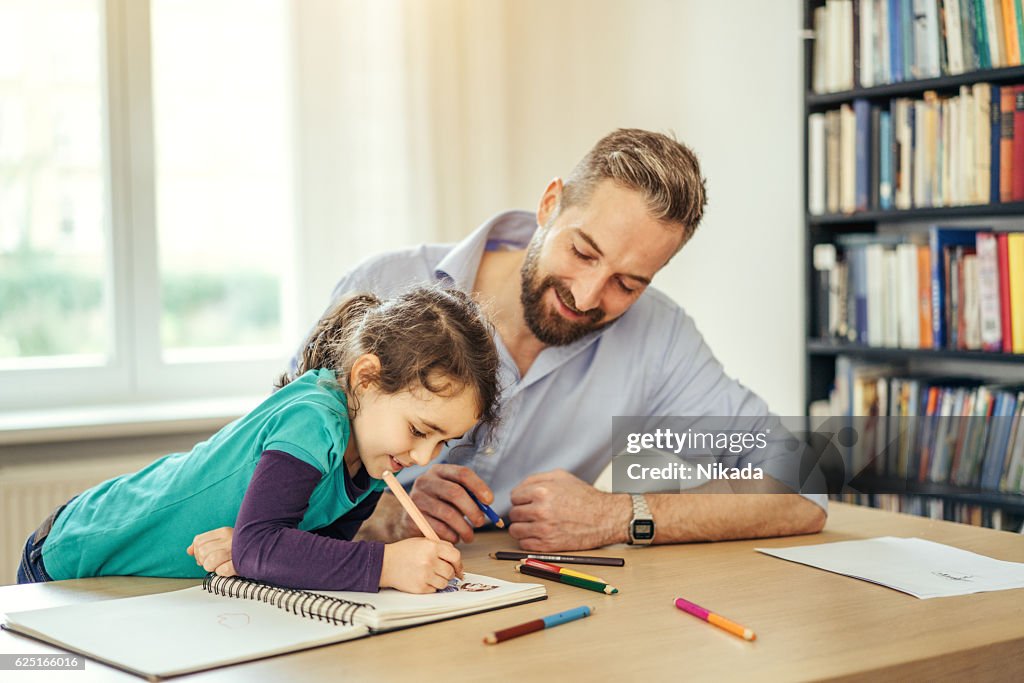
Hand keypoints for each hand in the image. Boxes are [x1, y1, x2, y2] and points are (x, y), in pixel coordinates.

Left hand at [186, 527, 237, 576]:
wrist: (266, 550)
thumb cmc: (242, 547)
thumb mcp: (223, 540)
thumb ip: (204, 544)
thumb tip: (188, 551)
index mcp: (224, 532)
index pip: (198, 541)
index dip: (197, 552)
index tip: (204, 556)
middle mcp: (229, 539)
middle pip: (201, 553)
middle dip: (204, 561)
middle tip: (215, 562)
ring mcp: (235, 551)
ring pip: (209, 562)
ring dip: (213, 568)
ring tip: (221, 565)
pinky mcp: (240, 563)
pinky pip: (222, 571)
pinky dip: (223, 572)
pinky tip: (229, 569)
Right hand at [379, 538, 462, 592]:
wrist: (385, 564)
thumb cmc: (403, 552)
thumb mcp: (422, 542)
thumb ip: (440, 546)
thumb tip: (456, 559)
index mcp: (432, 547)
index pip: (455, 556)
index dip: (458, 563)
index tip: (458, 568)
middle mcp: (430, 561)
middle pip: (451, 571)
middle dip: (450, 573)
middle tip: (442, 572)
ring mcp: (425, 575)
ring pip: (445, 583)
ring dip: (441, 580)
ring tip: (430, 575)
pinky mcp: (420, 587)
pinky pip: (435, 590)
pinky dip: (431, 586)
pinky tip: (422, 579)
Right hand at [401, 464, 491, 543]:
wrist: (410, 518)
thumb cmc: (438, 505)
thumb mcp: (451, 495)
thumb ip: (468, 495)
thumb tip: (486, 505)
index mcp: (438, 471)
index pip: (462, 473)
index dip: (479, 486)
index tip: (489, 501)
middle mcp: (425, 481)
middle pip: (455, 492)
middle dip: (473, 510)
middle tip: (480, 522)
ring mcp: (416, 499)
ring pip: (448, 513)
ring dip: (464, 528)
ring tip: (469, 536)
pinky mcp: (412, 517)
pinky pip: (438, 528)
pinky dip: (451, 536)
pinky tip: (455, 538)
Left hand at [508, 469, 629, 550]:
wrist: (604, 517)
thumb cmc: (585, 497)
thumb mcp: (561, 477)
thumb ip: (536, 479)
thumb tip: (518, 489)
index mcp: (542, 491)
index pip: (514, 497)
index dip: (521, 499)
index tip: (527, 502)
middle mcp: (540, 510)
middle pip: (514, 514)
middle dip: (521, 513)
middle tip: (533, 513)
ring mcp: (543, 529)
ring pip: (515, 530)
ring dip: (522, 528)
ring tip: (533, 525)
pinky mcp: (548, 545)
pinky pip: (524, 544)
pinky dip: (528, 540)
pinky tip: (538, 535)